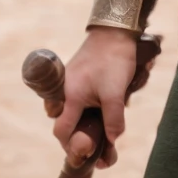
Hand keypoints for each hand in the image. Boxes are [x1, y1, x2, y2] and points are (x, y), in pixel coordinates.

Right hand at [51, 27, 136, 169]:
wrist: (115, 30)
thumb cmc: (114, 59)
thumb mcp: (116, 92)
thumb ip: (113, 119)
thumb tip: (112, 140)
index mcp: (70, 96)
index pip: (61, 130)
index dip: (71, 143)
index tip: (86, 146)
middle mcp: (63, 89)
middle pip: (61, 120)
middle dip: (74, 130)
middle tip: (91, 132)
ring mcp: (67, 80)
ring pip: (66, 107)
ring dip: (77, 115)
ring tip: (94, 116)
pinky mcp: (74, 73)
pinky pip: (72, 95)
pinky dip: (80, 102)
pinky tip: (96, 100)